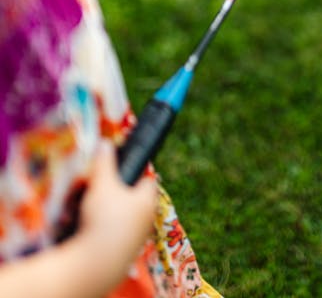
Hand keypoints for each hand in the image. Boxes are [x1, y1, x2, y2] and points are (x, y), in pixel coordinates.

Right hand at [76, 142, 156, 292]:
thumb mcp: (102, 182)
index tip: (125, 164)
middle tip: (102, 183)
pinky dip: (106, 226)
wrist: (98, 263)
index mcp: (148, 199)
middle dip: (120, 189)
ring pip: (125, 216)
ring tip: (91, 203)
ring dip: (111, 209)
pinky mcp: (124, 252)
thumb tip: (106, 142)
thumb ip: (104, 162)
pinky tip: (90, 225)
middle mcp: (147, 219)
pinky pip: (116, 232)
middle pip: (136, 197)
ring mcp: (136, 237)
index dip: (137, 169)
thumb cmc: (105, 217)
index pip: (148, 178)